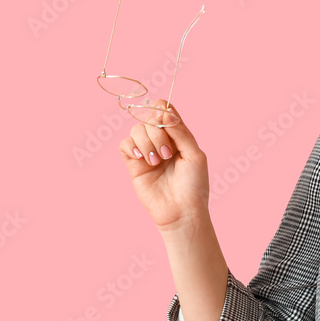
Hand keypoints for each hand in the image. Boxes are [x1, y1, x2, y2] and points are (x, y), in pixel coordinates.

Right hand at [118, 99, 210, 232]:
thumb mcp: (194, 154)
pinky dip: (132, 147)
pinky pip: (125, 145)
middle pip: (149, 118)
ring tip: (157, 161)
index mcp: (178, 136)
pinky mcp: (134, 164)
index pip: (164, 110)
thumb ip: (180, 132)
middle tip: (167, 154)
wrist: (182, 211)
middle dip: (157, 133)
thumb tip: (163, 111)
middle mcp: (161, 141)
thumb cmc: (193, 185)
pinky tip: (143, 159)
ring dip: (147, 142)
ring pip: (136, 130)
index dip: (161, 109)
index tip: (164, 118)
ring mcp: (147, 151)